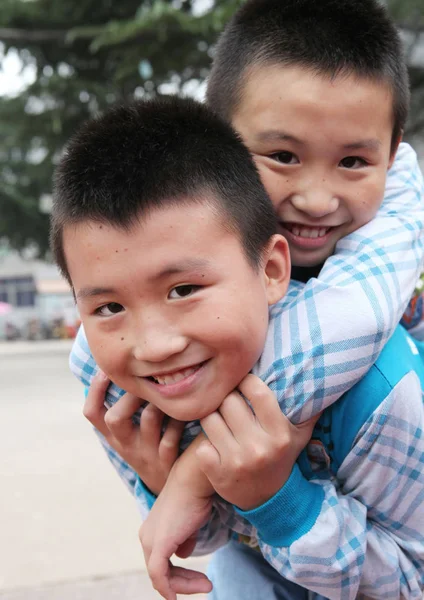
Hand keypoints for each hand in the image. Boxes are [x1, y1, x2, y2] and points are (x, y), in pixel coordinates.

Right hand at [83, 371, 184, 494]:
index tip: (105, 369)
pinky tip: (187, 409)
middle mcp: (126, 445)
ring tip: (170, 387)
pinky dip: (179, 420)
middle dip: (130, 394)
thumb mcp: (130, 434)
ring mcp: (147, 453)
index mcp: (113, 436)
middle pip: (115, 418)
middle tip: (146, 379)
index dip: (95, 390)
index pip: (92, 413)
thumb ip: (125, 406)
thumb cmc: (150, 448)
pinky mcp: (168, 460)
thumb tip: (124, 367)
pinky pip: (173, 435)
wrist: (170, 489)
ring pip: (149, 419)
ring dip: (160, 400)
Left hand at [139, 453, 213, 599]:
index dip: (180, 576)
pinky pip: (159, 575)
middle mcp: (146, 537)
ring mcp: (150, 540)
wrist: (194, 478)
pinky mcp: (158, 544)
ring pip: (161, 576)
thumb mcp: (190, 521)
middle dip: (184, 582)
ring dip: (184, 585)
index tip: (200, 580)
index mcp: (152, 531)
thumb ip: (184, 538)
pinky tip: (177, 596)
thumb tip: (183, 554)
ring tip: (207, 584)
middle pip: (160, 572)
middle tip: (207, 584)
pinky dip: (168, 588)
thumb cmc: (195, 495)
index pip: (162, 563)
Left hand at [197, 374, 319, 509]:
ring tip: (219, 419)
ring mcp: (236, 461)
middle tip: (229, 401)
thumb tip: (316, 379)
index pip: (257, 392)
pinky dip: (205, 443)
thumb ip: (308, 408)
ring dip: (212, 417)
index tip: (243, 382)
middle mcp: (258, 447)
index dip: (246, 381)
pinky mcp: (218, 473)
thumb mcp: (300, 435)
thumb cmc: (282, 458)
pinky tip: (214, 444)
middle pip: (229, 401)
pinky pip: (202, 444)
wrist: (269, 500)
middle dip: (227, 398)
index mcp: (279, 434)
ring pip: (210, 419)